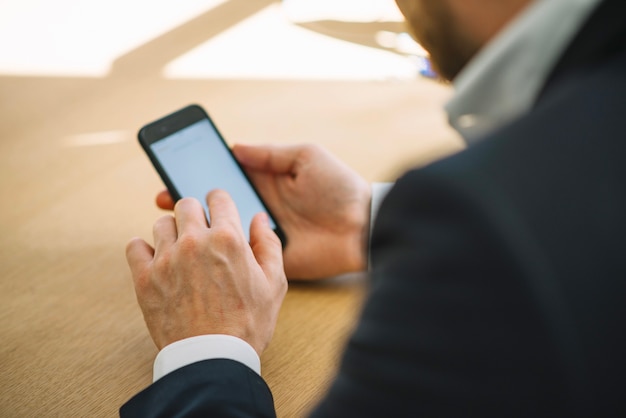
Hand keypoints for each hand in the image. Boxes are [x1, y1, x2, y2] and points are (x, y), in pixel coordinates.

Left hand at [126, 191, 286, 354]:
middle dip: (195, 213)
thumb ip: (268, 245)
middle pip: (186, 204)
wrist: (212, 359)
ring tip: (180, 250)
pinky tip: (157, 260)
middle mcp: (196, 241)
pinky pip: (134, 246)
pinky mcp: (145, 278)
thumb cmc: (247, 324)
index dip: (219, 200)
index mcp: (228, 239)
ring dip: (172, 231)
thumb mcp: (274, 284)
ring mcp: (167, 259)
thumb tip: (258, 219)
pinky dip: (144, 249)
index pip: (218, 198)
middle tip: (200, 231)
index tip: (217, 207)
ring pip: (161, 223)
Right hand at [156, 144, 370, 279]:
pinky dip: (221, 254)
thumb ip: (270, 153)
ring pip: (225, 231)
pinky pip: (241, 256)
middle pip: (220, 205)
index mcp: (268, 183)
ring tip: (174, 223)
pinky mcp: (270, 259)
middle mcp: (261, 208)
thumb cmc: (337, 187)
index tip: (175, 172)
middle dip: (192, 202)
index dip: (202, 176)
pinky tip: (198, 251)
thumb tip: (234, 147)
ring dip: (201, 228)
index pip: (227, 178)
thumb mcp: (305, 157)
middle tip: (164, 198)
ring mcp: (264, 235)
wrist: (363, 227)